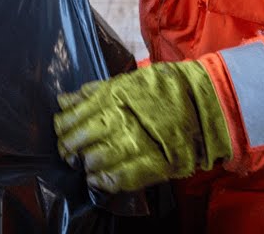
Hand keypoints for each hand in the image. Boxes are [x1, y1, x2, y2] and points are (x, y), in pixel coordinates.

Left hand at [54, 60, 231, 191]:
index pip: (75, 116)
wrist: (203, 101)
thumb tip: (64, 101)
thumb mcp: (126, 82)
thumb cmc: (162, 89)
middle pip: (81, 139)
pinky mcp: (155, 163)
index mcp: (113, 96)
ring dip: (85, 165)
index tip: (60, 131)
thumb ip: (94, 92)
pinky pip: (122, 177)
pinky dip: (105, 181)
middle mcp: (122, 119)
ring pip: (97, 159)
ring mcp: (138, 143)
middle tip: (67, 153)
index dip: (63, 127)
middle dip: (69, 148)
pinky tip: (97, 180)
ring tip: (82, 165)